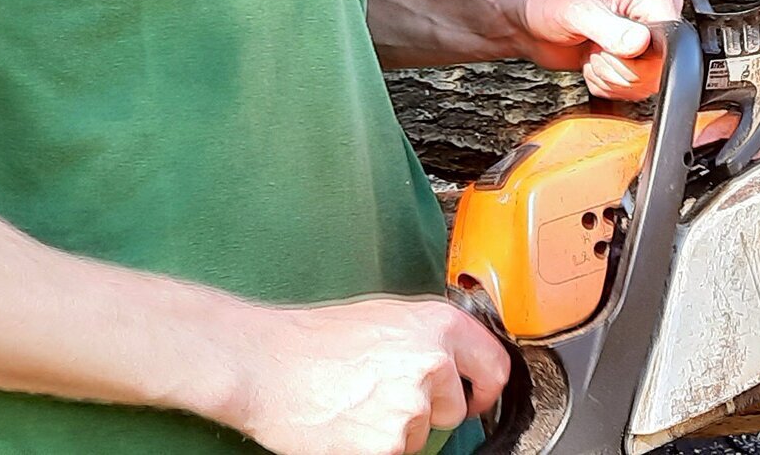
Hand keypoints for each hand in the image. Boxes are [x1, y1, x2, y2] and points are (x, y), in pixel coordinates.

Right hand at [217, 294, 508, 454]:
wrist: (264, 364)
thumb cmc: (313, 340)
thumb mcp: (386, 318)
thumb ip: (429, 339)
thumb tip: (458, 363)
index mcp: (439, 326)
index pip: (495, 367)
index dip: (484, 389)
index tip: (474, 398)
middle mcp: (434, 364)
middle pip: (455, 409)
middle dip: (429, 411)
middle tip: (381, 396)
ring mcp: (412, 408)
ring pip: (421, 435)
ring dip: (396, 429)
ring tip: (355, 404)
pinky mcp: (388, 445)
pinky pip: (396, 453)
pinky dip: (373, 446)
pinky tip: (347, 425)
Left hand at [513, 0, 681, 99]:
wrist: (527, 20)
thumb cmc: (548, 2)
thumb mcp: (578, 12)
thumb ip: (610, 29)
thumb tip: (639, 44)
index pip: (673, 43)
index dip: (640, 56)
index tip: (613, 46)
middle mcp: (653, 14)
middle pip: (659, 69)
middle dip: (619, 68)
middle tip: (596, 46)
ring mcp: (642, 39)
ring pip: (645, 84)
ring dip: (609, 76)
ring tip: (592, 50)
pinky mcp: (630, 59)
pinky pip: (630, 90)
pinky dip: (605, 83)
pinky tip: (591, 61)